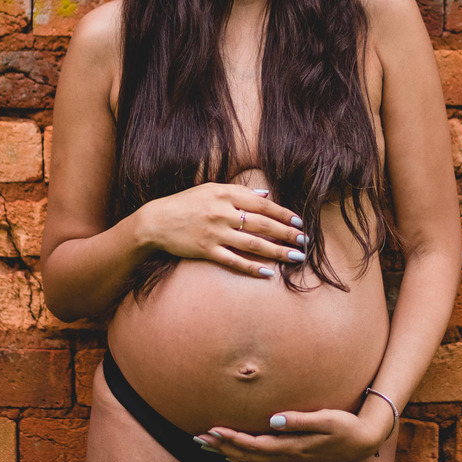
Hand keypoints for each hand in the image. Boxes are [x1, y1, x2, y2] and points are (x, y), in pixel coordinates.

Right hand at [136, 183, 308, 278]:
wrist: (156, 221)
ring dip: (277, 251)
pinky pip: (234, 261)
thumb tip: (266, 195)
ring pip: (253, 244)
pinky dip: (252, 267)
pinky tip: (268, 272)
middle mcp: (223, 213)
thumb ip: (239, 191)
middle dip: (287, 234)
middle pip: (263, 225)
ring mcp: (215, 233)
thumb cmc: (185, 203)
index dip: (283, 214)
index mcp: (226, 195)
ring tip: (295, 257)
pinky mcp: (206, 251)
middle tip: (304, 241)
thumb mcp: (210, 189)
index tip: (299, 222)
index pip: (263, 205)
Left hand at [194, 408, 391, 461]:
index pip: (255, 445)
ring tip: (207, 446)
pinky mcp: (292, 461)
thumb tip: (274, 419)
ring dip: (227, 455)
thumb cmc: (345, 426)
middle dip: (221, 447)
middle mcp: (287, 458)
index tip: (212, 429)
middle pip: (247, 456)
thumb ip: (300, 420)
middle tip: (198, 438)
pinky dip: (243, 461)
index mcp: (292, 447)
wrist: (362, 442)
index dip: (232, 439)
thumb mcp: (327, 419)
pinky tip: (233, 457)